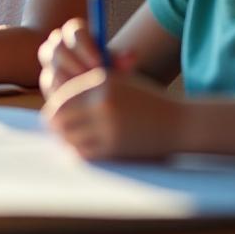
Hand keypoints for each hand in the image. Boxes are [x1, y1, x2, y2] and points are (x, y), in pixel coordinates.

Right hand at [38, 17, 135, 98]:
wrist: (98, 92)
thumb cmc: (110, 72)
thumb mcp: (117, 65)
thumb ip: (122, 61)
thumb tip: (130, 57)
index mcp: (75, 33)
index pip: (73, 30)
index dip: (84, 45)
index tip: (99, 62)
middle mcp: (57, 45)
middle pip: (57, 48)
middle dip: (75, 65)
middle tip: (92, 80)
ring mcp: (48, 64)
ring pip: (53, 70)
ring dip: (72, 82)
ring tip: (91, 93)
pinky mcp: (47, 84)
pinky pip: (52, 89)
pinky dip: (67, 95)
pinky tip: (82, 102)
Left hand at [43, 68, 182, 160]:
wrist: (181, 122)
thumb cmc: (145, 101)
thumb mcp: (119, 84)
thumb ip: (88, 89)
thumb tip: (53, 105)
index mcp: (100, 81)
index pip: (61, 96)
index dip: (54, 109)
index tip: (55, 117)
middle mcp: (102, 102)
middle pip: (58, 118)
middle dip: (56, 127)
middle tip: (58, 133)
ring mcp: (108, 125)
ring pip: (68, 137)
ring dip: (68, 141)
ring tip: (73, 141)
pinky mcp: (115, 146)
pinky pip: (83, 152)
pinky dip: (80, 152)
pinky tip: (87, 149)